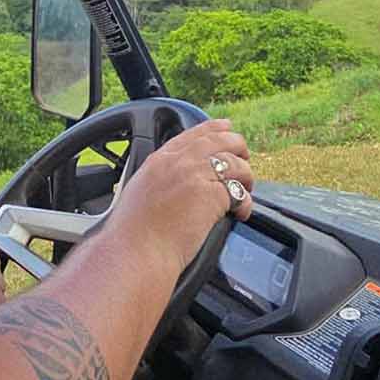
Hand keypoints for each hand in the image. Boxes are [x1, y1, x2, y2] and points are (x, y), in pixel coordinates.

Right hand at [106, 118, 253, 278]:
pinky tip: (240, 213)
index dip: (215, 128)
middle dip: (238, 148)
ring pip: (235, 164)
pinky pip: (239, 192)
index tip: (227, 128)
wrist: (135, 251)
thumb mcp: (140, 191)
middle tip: (245, 161)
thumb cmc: (133, 234)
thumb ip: (161, 178)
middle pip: (220, 140)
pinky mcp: (211, 195)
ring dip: (246, 177)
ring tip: (246, 191)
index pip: (194, 134)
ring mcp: (195, 176)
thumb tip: (180, 183)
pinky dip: (245, 203)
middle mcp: (179, 162)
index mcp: (160, 160)